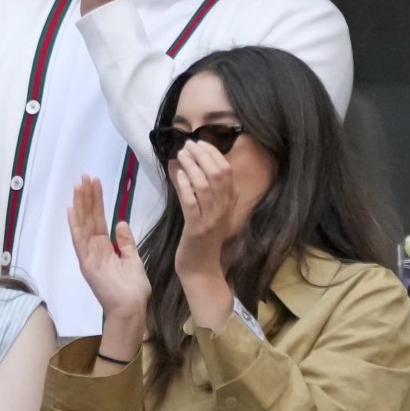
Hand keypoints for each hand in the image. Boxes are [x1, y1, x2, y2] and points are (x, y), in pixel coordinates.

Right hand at [67, 175, 150, 323]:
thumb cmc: (133, 289)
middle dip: (87, 197)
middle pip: (89, 218)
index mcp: (105, 248)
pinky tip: (72, 210)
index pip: (98, 219)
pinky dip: (75, 225)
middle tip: (85, 177)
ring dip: (80, 205)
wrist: (132, 309)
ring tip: (79, 185)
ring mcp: (89, 255)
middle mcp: (94, 249)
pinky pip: (79, 241)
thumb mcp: (133, 260)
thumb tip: (120, 222)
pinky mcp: (87, 263)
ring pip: (83, 225)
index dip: (96, 201)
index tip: (95, 183)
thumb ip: (126, 242)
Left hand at [171, 141, 237, 281]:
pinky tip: (179, 175)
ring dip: (192, 166)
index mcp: (230, 202)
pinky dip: (186, 186)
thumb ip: (208, 191)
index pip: (227, 171)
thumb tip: (195, 165)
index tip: (200, 142)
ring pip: (205, 185)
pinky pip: (192, 202)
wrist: (201, 268)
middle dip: (203, 155)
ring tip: (181, 154)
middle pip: (218, 174)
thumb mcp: (212, 211)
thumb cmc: (204, 238)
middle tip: (188, 144)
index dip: (213, 154)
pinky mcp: (197, 228)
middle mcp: (224, 209)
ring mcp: (211, 219)